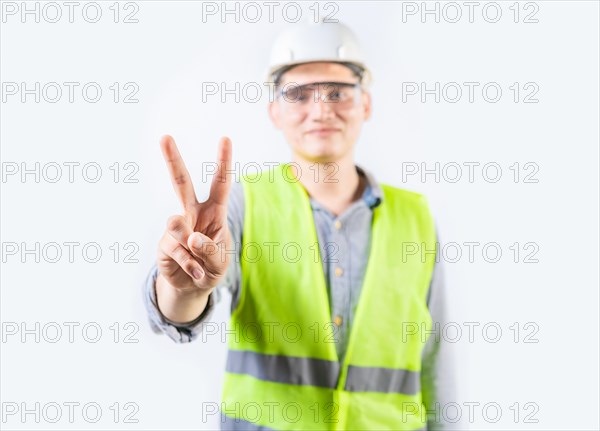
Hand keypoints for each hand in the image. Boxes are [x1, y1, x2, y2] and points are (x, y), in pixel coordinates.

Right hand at [156, 135, 232, 292]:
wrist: (193, 286)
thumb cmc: (212, 266)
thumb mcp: (220, 261)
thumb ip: (210, 250)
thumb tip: (191, 237)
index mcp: (214, 211)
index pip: (220, 183)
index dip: (223, 162)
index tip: (225, 138)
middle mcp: (193, 213)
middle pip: (181, 182)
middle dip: (173, 159)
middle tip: (164, 136)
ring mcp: (176, 227)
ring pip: (177, 224)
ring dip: (191, 247)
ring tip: (200, 263)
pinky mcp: (164, 243)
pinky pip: (176, 250)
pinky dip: (189, 264)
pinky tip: (196, 272)